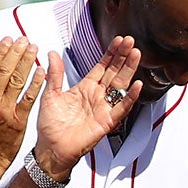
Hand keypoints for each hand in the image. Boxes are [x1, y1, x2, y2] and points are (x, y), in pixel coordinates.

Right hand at [0, 38, 45, 178]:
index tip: (8, 40)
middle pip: (4, 70)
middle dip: (15, 52)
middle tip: (24, 40)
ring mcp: (5, 110)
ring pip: (16, 81)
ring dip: (26, 62)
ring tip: (34, 49)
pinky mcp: (19, 120)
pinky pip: (29, 98)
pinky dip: (36, 84)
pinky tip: (43, 71)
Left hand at [33, 36, 144, 170]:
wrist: (51, 148)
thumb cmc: (51, 125)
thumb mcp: (50, 94)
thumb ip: (56, 74)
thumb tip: (52, 53)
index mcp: (85, 88)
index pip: (102, 67)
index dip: (110, 54)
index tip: (119, 40)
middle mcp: (97, 96)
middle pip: (114, 73)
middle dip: (123, 57)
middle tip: (131, 41)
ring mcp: (104, 108)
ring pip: (120, 86)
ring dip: (129, 70)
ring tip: (136, 55)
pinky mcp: (107, 121)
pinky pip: (122, 108)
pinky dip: (130, 97)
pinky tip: (137, 85)